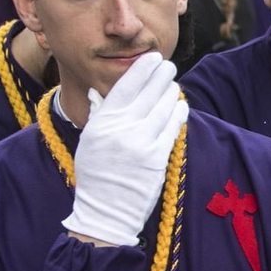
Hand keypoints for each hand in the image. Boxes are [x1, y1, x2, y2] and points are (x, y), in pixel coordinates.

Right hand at [60, 55, 187, 246]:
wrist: (106, 211)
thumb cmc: (96, 175)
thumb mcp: (90, 141)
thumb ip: (99, 115)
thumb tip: (101, 92)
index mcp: (102, 122)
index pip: (126, 86)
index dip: (142, 69)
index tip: (152, 58)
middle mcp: (122, 129)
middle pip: (148, 93)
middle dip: (161, 75)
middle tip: (169, 66)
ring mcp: (141, 143)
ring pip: (163, 108)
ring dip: (171, 93)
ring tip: (173, 85)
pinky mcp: (157, 158)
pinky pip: (172, 129)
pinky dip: (178, 114)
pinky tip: (180, 106)